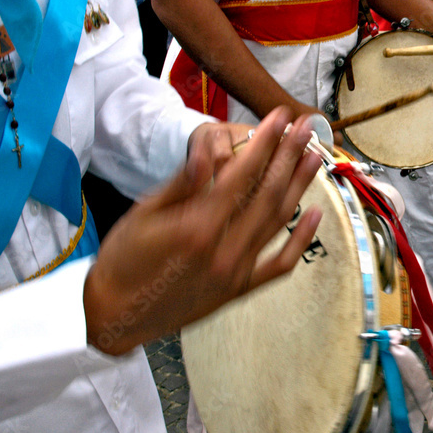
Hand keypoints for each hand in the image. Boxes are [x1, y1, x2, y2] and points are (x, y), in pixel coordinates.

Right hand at [84, 108, 322, 355]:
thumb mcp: (143, 214)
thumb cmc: (123, 261)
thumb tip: (210, 151)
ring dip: (299, 186)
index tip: (279, 117)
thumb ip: (183, 183)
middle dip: (289, 155)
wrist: (116, 315)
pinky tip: (316, 214)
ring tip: (315, 157)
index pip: (242, 174)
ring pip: (278, 221)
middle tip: (305, 127)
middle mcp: (225, 249)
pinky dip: (301, 239)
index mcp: (199, 226)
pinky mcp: (239, 289)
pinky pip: (280, 264)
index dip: (264, 142)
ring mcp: (236, 271)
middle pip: (268, 193)